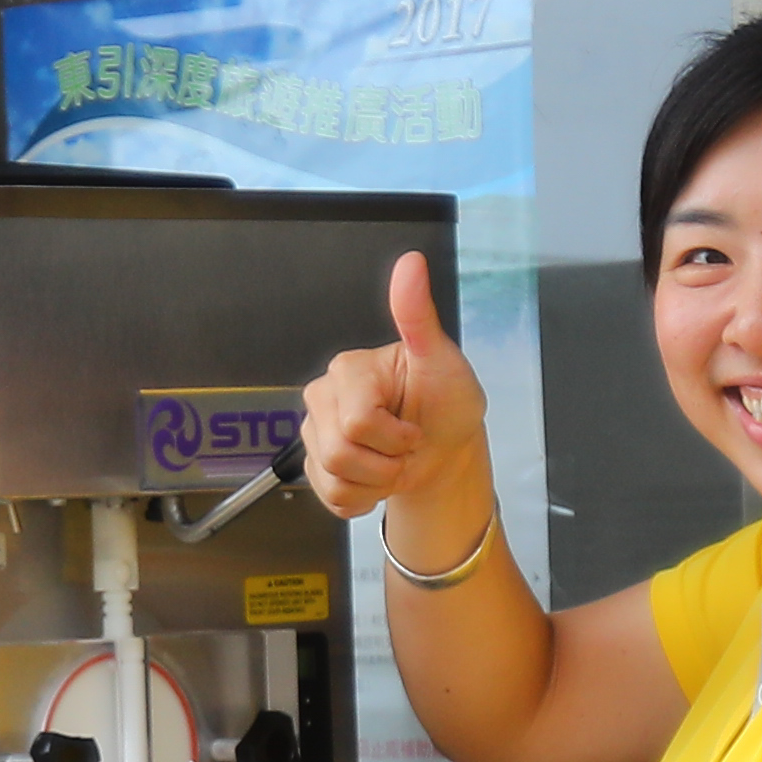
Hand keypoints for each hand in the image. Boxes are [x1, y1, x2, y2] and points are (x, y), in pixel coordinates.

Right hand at [303, 250, 492, 552]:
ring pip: (332, 477)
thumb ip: (418, 316)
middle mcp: (323, 396)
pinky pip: (328, 496)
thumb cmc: (446, 405)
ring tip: (393, 462)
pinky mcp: (315, 465)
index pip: (357, 422)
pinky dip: (360, 498)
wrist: (445, 452)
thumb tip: (411, 262)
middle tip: (406, 448)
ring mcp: (315, 431)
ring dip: (376, 482)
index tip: (415, 427)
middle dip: (385, 464)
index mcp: (350, 370)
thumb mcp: (442, 361)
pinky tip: (376, 479)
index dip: (394, 438)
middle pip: (340, 453)